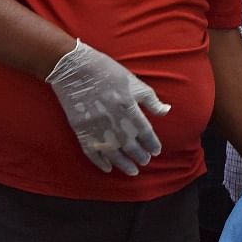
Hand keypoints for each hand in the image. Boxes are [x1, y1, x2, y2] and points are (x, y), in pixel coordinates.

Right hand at [46, 40, 168, 174]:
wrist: (75, 69)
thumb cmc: (109, 73)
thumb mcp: (135, 83)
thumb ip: (151, 100)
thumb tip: (166, 111)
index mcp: (130, 109)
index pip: (145, 133)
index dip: (152, 144)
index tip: (156, 151)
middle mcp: (114, 122)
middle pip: (131, 146)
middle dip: (139, 155)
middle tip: (145, 161)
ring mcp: (96, 128)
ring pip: (113, 153)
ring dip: (124, 164)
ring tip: (132, 171)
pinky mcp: (80, 131)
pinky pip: (91, 152)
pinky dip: (100, 162)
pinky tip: (108, 168)